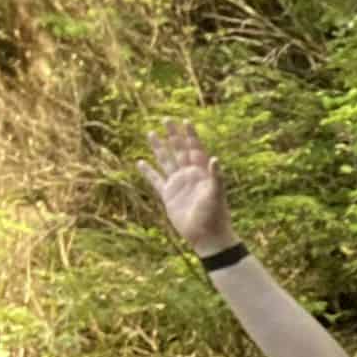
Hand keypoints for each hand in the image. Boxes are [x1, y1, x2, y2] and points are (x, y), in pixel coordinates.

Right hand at [137, 119, 236, 256]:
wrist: (207, 237)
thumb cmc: (216, 216)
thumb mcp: (217, 195)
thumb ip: (216, 177)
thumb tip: (214, 158)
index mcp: (202, 173)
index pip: (195, 150)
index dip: (191, 136)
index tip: (185, 121)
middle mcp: (190, 176)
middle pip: (180, 151)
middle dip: (173, 135)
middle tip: (165, 119)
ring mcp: (178, 185)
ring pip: (166, 161)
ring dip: (159, 147)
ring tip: (151, 132)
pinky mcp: (169, 196)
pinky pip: (156, 180)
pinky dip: (148, 171)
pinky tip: (140, 162)